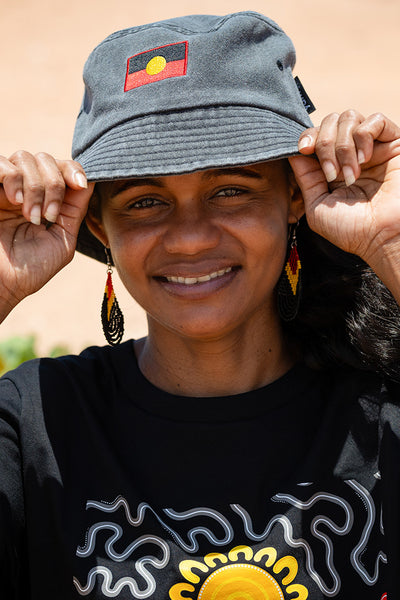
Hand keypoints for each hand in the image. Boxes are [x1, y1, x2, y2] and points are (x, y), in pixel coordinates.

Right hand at [0, 151, 93, 318]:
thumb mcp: (63, 240)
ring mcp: (5, 188)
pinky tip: (16, 202)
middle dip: (54, 184)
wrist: (2, 286)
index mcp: (45, 200)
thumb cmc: (30, 270)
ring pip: (25, 158)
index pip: (62, 168)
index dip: (73, 170)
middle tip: (48, 216)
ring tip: (30, 216)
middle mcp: (25, 190)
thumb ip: (75, 210)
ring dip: (36, 186)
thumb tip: (89, 180)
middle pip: (46, 159)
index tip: (80, 185)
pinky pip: (0, 163)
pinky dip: (12, 177)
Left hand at [289, 111, 399, 268]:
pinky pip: (375, 120)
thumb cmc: (352, 230)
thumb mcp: (317, 207)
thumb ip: (305, 178)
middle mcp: (351, 155)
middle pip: (329, 122)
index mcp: (332, 167)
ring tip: (350, 174)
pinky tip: (365, 160)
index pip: (316, 136)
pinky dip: (364, 136)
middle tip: (331, 174)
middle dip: (324, 145)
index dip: (307, 137)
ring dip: (343, 146)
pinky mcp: (394, 144)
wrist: (383, 237)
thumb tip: (293, 151)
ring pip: (349, 118)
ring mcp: (372, 148)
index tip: (303, 149)